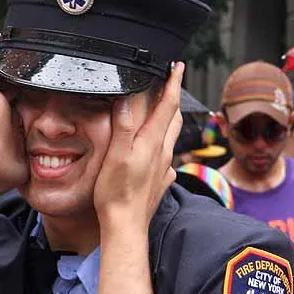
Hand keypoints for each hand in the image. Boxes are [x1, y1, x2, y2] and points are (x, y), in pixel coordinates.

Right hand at [93, 62, 183, 229]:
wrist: (126, 227)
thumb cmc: (117, 195)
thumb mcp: (116, 156)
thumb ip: (124, 126)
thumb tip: (129, 99)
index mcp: (152, 142)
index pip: (168, 105)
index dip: (173, 83)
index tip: (177, 67)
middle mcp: (163, 153)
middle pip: (174, 118)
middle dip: (172, 98)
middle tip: (168, 84)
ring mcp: (164, 168)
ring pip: (171, 136)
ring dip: (169, 119)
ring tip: (161, 109)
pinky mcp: (161, 180)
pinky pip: (166, 155)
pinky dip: (162, 143)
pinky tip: (154, 148)